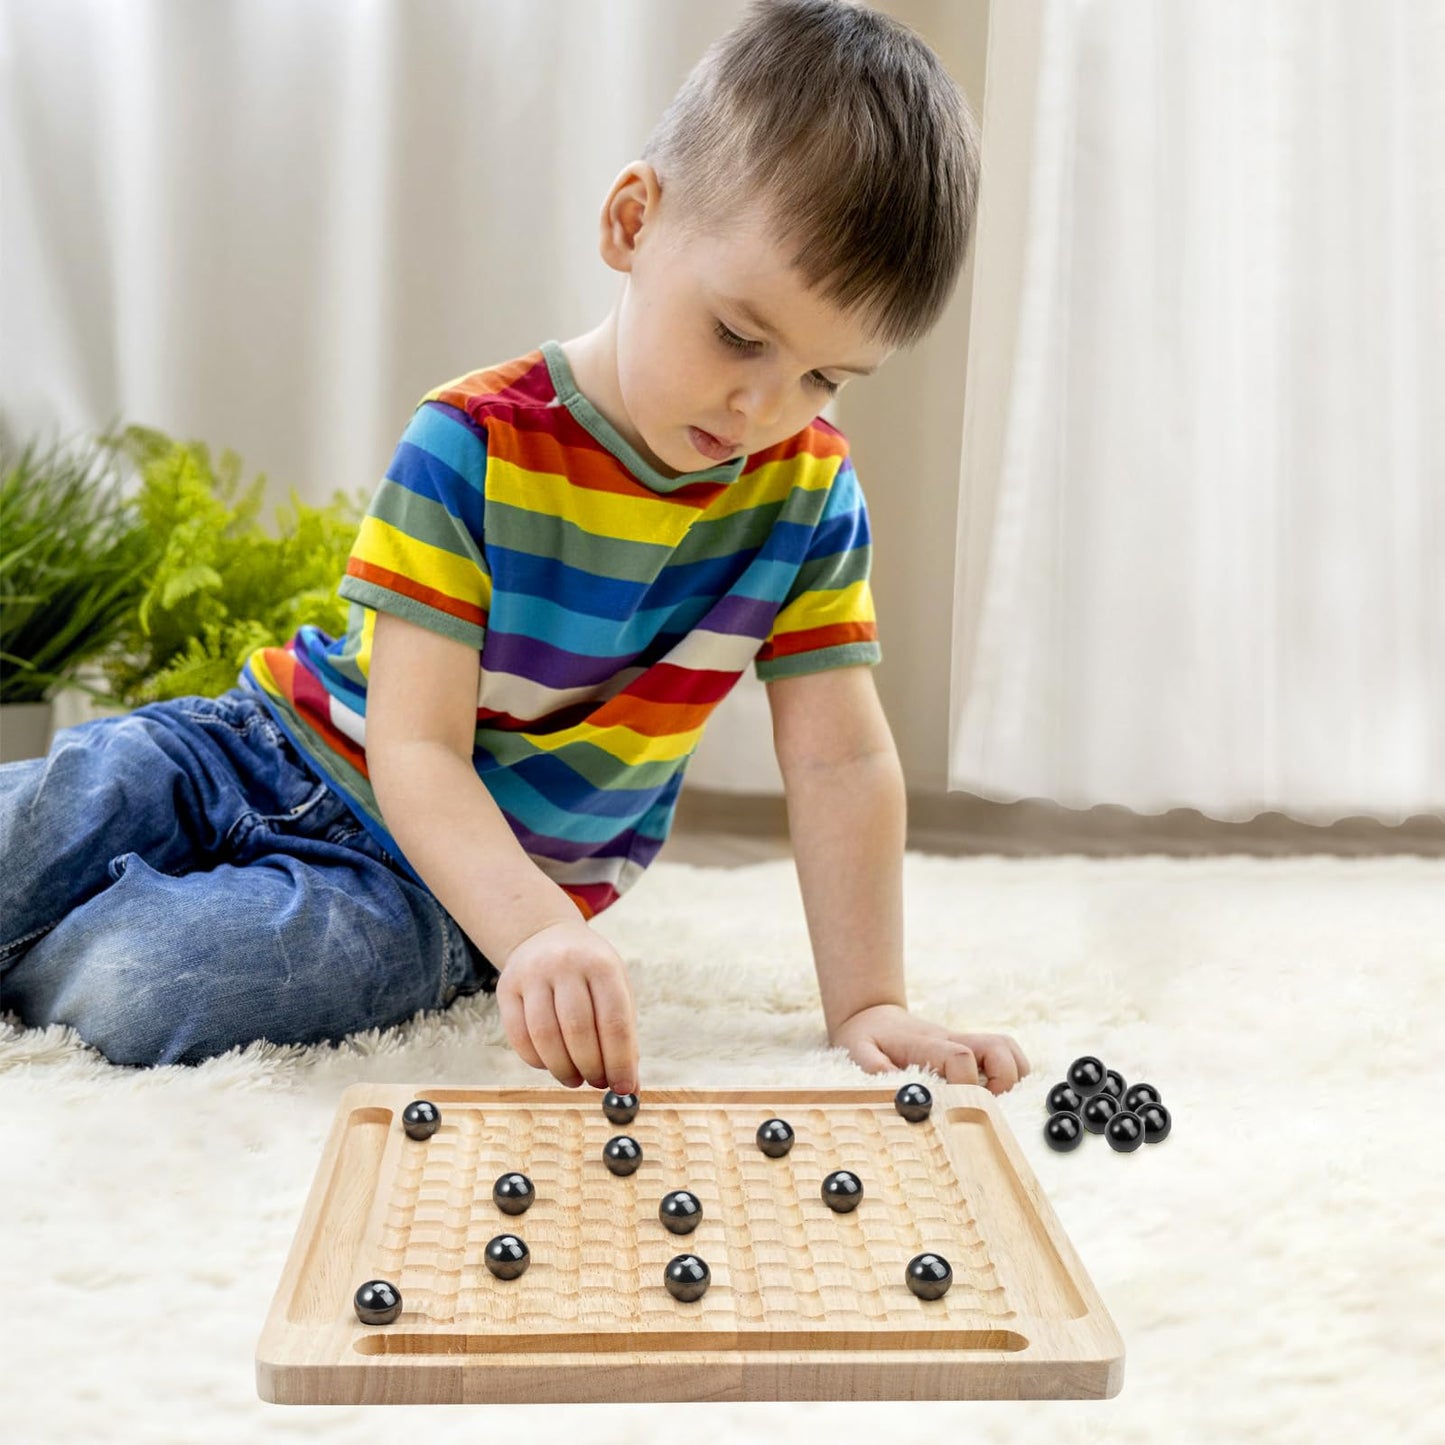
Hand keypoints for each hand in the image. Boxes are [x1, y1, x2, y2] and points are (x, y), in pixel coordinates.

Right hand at [495, 919, 638, 1092]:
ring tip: (575, 1079)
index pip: (614, 1021)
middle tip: (598, 1083)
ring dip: (562, 1068)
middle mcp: (566, 964)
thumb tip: (629, 1087)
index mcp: (601, 965)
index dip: (620, 1060)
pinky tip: (550, 1064)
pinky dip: (536, 1060)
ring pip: (545, 1035)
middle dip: (591, 1067)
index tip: (623, 1087)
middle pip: (578, 1030)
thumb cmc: (589, 973)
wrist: (545, 936)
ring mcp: (532, 974)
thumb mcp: (615, 988)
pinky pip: (518, 1035)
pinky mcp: (506, 987)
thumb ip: (624, 1035)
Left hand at [831, 1004, 1030, 1095]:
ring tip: (995, 1103)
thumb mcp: (857, 1051)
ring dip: (1013, 1077)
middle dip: (1005, 1081)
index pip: (961, 1057)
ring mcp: (964, 1044)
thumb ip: (874, 1068)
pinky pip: (1003, 1055)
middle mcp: (952, 1041)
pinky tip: (993, 1096)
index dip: (967, 1085)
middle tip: (989, 1109)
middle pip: (999, 1047)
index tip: (958, 1107)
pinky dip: (1010, 1075)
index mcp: (927, 1044)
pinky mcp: (969, 1050)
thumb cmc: (866, 1037)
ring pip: (1008, 1049)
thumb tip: (901, 1092)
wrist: (871, 1015)